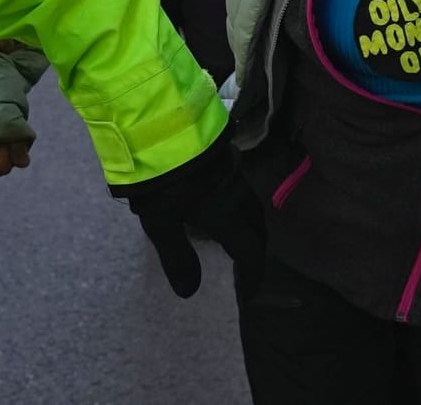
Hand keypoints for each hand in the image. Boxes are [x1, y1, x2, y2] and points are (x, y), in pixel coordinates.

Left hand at [112, 131, 261, 298]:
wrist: (163, 126)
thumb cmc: (162, 178)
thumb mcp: (161, 222)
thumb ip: (177, 257)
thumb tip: (189, 293)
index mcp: (227, 214)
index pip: (249, 250)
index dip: (252, 274)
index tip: (250, 292)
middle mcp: (239, 195)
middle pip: (258, 229)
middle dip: (256, 251)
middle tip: (249, 268)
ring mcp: (237, 174)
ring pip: (254, 207)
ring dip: (252, 228)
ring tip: (241, 240)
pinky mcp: (229, 158)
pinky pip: (245, 191)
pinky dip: (243, 208)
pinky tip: (230, 207)